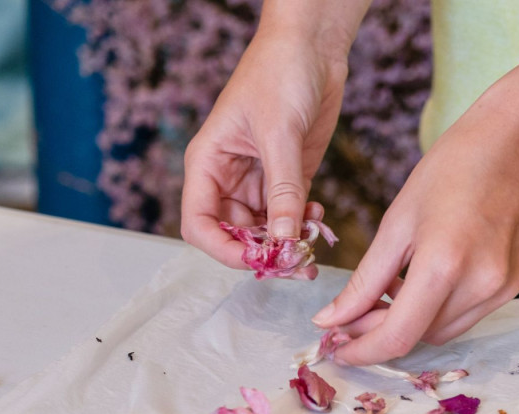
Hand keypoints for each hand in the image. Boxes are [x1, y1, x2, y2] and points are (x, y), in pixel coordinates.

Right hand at [180, 29, 347, 268]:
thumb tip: (285, 241)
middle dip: (263, 252)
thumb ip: (283, 191)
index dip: (222, 249)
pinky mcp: (290, 177)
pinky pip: (291, 215)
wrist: (311, 45)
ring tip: (312, 246)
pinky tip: (319, 220)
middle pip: (235, 234)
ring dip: (287, 243)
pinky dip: (303, 225)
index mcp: (208, 164)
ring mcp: (260, 179)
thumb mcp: (279, 134)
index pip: (200, 223)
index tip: (255, 259)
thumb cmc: (278, 72)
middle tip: (295, 263)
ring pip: (266, 230)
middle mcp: (229, 178)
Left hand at [312, 99, 518, 364]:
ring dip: (410, 322)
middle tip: (353, 313)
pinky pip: (464, 316)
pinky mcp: (513, 287)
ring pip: (441, 332)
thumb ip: (364, 281)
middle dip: (381, 332)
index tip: (336, 349)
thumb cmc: (450, 170)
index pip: (398, 336)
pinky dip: (437, 310)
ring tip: (392, 289)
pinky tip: (424, 281)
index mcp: (443, 265)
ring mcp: (501, 289)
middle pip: (418, 338)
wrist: (515, 144)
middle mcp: (479, 285)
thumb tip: (330, 321)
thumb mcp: (396, 222)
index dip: (363, 351)